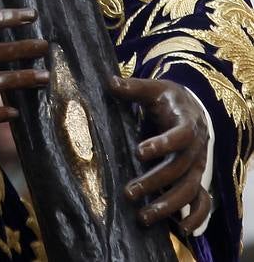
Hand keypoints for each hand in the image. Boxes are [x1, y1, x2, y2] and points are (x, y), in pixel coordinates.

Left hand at [110, 76, 211, 233]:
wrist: (190, 109)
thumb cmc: (167, 99)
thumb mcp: (153, 88)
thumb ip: (133, 87)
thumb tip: (110, 81)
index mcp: (187, 124)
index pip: (182, 135)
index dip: (163, 143)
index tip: (140, 151)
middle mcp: (196, 149)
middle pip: (180, 169)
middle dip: (155, 182)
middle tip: (128, 192)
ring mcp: (197, 167)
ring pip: (189, 190)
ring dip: (168, 205)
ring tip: (142, 216)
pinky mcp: (195, 178)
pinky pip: (202, 202)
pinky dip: (195, 216)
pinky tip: (179, 230)